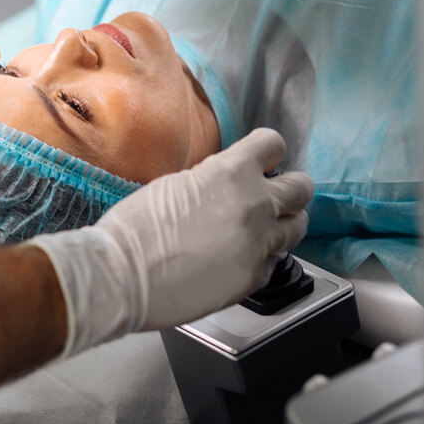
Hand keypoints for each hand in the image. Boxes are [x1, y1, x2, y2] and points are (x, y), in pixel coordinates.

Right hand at [29, 128, 313, 356]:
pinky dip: (259, 260)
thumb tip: (221, 188)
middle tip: (268, 199)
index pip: (273, 145)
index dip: (267, 154)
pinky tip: (233, 261)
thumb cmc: (134, 231)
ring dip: (281, 226)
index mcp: (231, 172)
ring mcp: (259, 244)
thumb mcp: (174, 185)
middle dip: (286, 191)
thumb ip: (210, 182)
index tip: (260, 162)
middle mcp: (255, 205)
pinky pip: (272, 262)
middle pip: (301, 188)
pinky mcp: (253, 279)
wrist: (122, 275)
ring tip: (257, 232)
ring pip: (297, 227)